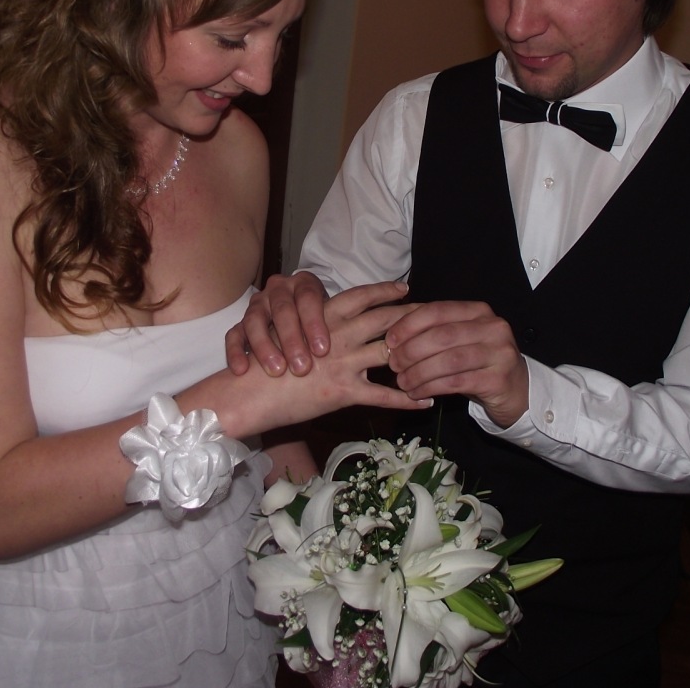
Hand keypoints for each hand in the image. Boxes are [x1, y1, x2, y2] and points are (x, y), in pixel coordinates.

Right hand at [236, 282, 426, 427]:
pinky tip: (425, 401)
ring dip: (419, 354)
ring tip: (441, 354)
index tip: (406, 288)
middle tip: (438, 315)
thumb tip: (329, 323)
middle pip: (387, 320)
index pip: (362, 296)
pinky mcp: (344, 391)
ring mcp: (344, 363)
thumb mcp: (289, 333)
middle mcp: (339, 335)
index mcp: (324, 317)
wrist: (248, 391)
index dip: (386, 291)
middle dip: (414, 316)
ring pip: (392, 353)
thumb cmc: (264, 362)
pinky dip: (408, 399)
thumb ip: (314, 326)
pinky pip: (383, 395)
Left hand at [384, 300, 529, 428]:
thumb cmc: (478, 362)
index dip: (409, 324)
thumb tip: (392, 336)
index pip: (437, 310)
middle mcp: (493, 327)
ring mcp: (499, 353)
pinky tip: (417, 394)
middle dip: (411, 350)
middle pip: (442, 335)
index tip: (389, 339)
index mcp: (478, 311)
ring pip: (448, 360)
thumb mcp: (459, 340)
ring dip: (419, 372)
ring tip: (403, 382)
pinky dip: (431, 388)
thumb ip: (433, 332)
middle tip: (393, 364)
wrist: (517, 389)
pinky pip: (456, 382)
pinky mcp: (499, 379)